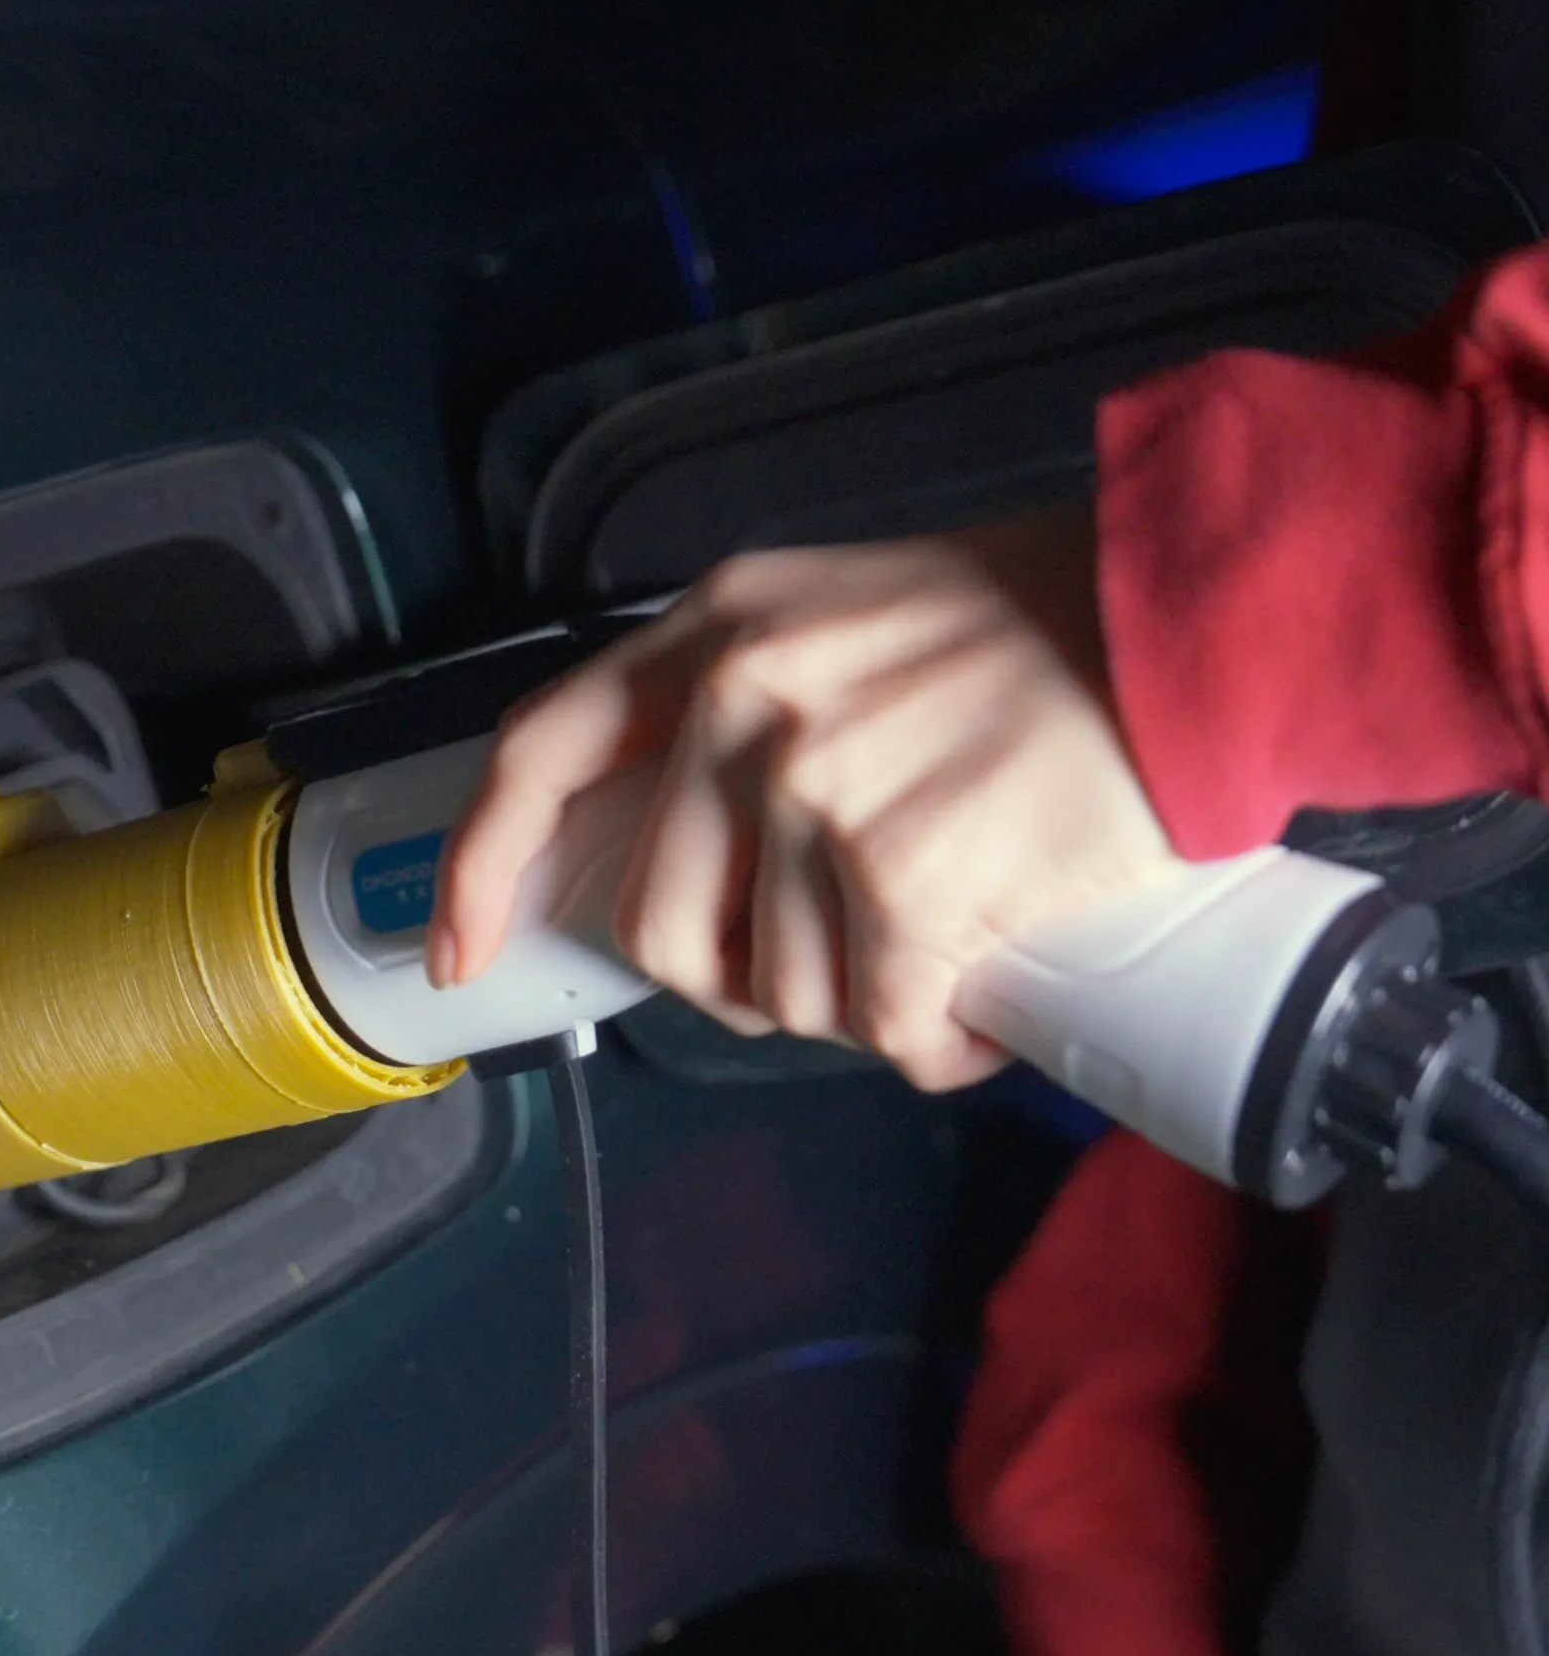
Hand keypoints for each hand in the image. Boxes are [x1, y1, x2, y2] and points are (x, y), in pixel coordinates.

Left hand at [423, 504, 1181, 1089]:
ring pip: (778, 988)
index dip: (485, 864)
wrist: (1195, 618)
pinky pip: (882, 1022)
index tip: (460, 950)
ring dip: (854, 1010)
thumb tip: (695, 845)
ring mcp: (817, 791)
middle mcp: (743, 703)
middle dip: (735, 980)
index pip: (543, 751)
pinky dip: (931, 1044)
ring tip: (933, 965)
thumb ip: (752, 699)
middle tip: (830, 968)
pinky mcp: (907, 877)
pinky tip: (973, 1016)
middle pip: (661, 922)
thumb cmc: (1046, 624)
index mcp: (716, 631)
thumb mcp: (849, 612)